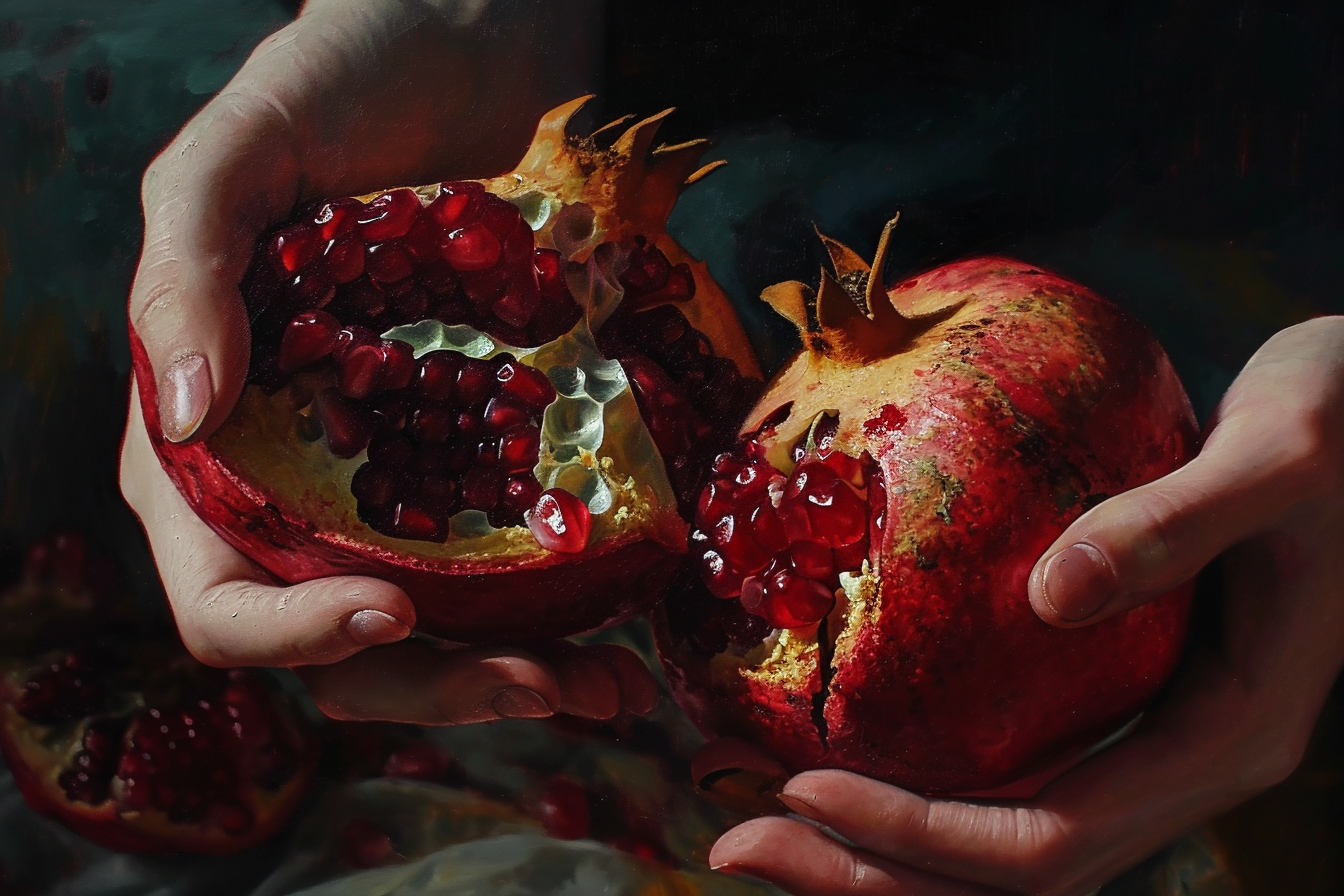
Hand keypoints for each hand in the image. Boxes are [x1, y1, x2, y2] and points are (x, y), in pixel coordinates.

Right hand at [118, 0, 656, 724]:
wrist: (467, 50)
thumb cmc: (336, 84)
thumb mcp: (238, 156)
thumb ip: (183, 273)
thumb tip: (180, 412)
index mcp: (209, 445)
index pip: (218, 589)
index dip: (289, 632)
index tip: (391, 609)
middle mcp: (299, 485)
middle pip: (343, 639)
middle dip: (435, 681)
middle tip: (543, 685)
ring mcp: (398, 479)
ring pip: (437, 625)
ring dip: (512, 673)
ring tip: (604, 689)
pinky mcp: (481, 457)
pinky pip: (509, 563)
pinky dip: (559, 615)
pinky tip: (622, 635)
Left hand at [704, 316, 1343, 894]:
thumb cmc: (1343, 423)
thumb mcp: (1276, 458)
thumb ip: (1174, 524)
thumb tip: (1050, 594)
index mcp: (1228, 739)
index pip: (1053, 843)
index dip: (921, 836)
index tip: (802, 785)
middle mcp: (1183, 767)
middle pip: (1013, 879)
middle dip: (870, 876)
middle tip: (735, 838)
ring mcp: (1151, 743)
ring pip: (1006, 844)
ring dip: (882, 850)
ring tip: (761, 814)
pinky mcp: (1121, 700)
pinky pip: (1012, 774)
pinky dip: (918, 785)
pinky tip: (839, 742)